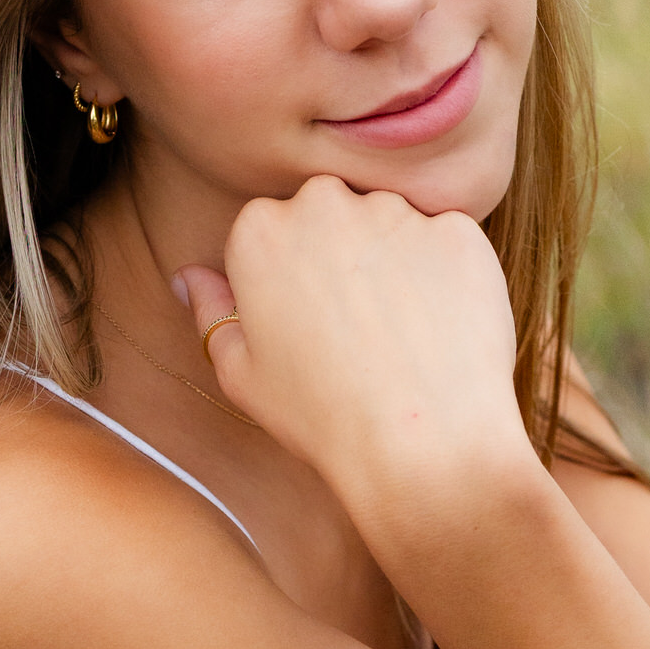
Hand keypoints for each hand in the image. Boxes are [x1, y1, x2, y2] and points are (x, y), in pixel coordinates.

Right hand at [175, 175, 528, 508]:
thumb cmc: (322, 417)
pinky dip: (446, 275)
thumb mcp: (241, 372)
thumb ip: (212, 311)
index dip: (288, 276)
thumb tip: (190, 277)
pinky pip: (448, 241)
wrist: (423, 444)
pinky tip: (439, 329)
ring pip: (392, 222)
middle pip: (331, 211)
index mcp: (259, 230)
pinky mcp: (459, 232)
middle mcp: (326, 204)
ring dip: (394, 260)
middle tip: (356, 325)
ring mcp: (397, 213)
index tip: (306, 320)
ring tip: (400, 333)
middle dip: (340, 252)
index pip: (270, 228)